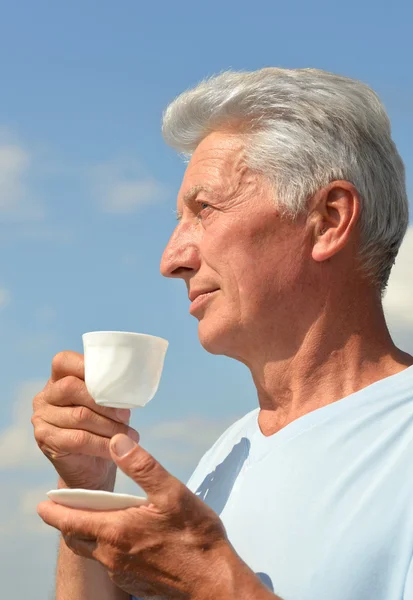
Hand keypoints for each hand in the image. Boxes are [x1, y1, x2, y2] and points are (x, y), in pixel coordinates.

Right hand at [32, 351, 139, 490]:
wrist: (92, 469)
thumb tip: (126, 388)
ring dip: (109, 426)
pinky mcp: (44, 439)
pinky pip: (77, 438)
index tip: (114, 381)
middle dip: (103, 402)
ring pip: (79, 415)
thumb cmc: (103, 428)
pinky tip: (115, 448)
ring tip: (129, 435)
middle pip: (71, 387)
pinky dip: (101, 444)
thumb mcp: (109, 406)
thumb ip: (111, 393)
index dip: (87, 366)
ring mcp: (41, 417)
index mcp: (58, 379)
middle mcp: (45, 395)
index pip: (64, 361)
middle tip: (126, 415)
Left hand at [37, 435, 242, 599]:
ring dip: (88, 534)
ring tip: (95, 518)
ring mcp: (122, 572)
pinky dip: (106, 547)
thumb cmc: (195, 535)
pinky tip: (124, 538)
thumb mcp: (171, 492)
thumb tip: (117, 441)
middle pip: (77, 539)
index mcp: (116, 531)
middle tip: (64, 510)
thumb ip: (141, 465)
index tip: (41, 505)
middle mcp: (112, 556)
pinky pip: (110, 564)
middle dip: (67, 524)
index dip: (54, 512)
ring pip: (93, 552)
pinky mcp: (135, 583)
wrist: (213, 581)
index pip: (71, 521)